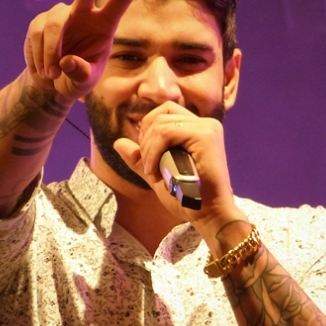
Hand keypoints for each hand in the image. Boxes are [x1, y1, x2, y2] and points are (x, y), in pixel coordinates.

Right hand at [24, 0, 148, 98]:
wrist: (50, 83)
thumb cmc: (75, 80)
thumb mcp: (83, 84)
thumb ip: (80, 74)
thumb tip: (68, 61)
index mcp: (105, 26)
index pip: (120, 1)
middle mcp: (84, 14)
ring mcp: (61, 15)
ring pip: (53, 24)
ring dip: (50, 53)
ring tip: (51, 75)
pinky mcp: (40, 20)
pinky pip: (37, 34)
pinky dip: (38, 55)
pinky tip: (42, 69)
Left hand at [112, 102, 244, 232]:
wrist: (207, 214)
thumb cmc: (186, 197)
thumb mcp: (157, 174)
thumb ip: (141, 158)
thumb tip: (118, 142)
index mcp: (197, 129)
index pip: (164, 112)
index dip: (148, 131)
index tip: (148, 159)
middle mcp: (205, 124)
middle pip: (162, 112)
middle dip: (146, 139)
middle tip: (148, 166)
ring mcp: (207, 127)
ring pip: (161, 123)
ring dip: (148, 149)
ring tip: (152, 172)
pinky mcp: (206, 135)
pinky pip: (167, 132)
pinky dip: (154, 151)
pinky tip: (155, 171)